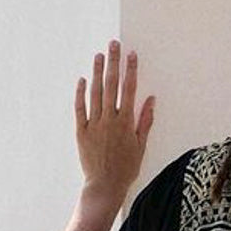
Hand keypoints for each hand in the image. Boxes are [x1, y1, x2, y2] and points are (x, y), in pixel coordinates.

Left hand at [75, 39, 154, 201]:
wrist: (105, 186)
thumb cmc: (126, 169)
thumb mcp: (140, 146)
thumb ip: (145, 121)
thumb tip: (151, 100)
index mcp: (125, 123)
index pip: (129, 90)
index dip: (130, 70)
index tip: (132, 55)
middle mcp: (109, 120)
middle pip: (111, 85)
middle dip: (113, 63)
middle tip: (113, 45)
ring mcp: (94, 124)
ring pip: (95, 93)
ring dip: (97, 72)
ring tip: (99, 56)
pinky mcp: (81, 131)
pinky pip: (80, 108)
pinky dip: (80, 93)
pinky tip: (82, 80)